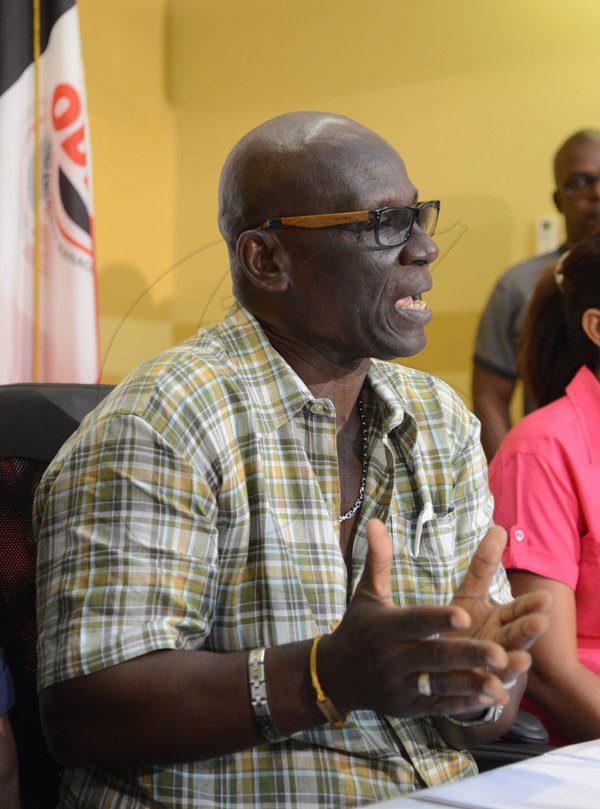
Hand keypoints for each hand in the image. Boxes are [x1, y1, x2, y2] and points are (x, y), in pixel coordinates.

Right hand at [318, 519, 529, 719]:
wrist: (334, 676)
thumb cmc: (357, 627)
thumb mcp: (366, 594)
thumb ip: (378, 560)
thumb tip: (376, 521)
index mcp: (385, 627)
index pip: (415, 622)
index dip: (437, 620)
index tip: (463, 616)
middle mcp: (393, 658)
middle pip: (434, 657)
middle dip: (467, 655)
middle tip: (499, 652)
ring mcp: (402, 685)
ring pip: (441, 686)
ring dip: (473, 684)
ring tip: (503, 680)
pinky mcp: (409, 707)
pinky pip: (440, 706)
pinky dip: (465, 703)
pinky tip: (492, 695)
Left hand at [446, 524, 550, 699]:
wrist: (448, 669)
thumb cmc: (463, 626)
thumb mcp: (470, 594)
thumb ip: (484, 565)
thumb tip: (499, 528)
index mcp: (501, 621)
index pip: (519, 610)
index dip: (530, 605)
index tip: (545, 597)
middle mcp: (501, 645)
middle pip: (518, 637)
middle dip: (529, 631)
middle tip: (541, 622)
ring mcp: (491, 670)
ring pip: (507, 668)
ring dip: (515, 665)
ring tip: (521, 661)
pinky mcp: (476, 692)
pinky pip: (485, 694)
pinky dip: (492, 694)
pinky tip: (496, 693)